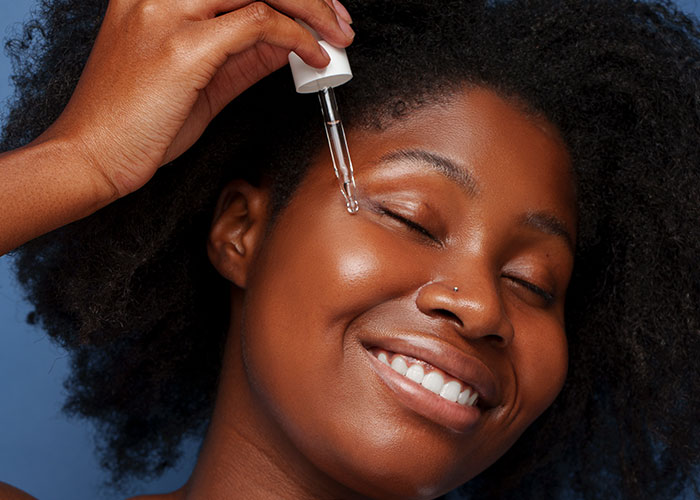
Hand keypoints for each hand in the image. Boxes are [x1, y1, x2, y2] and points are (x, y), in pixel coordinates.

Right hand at [43, 0, 353, 197]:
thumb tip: (290, 39)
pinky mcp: (181, 46)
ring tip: (337, 38)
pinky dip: (297, 37)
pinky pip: (257, 24)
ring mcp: (166, 12)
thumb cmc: (136, 122)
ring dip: (312, 10)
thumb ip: (244, 53)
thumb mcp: (200, 77)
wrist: (89, 155)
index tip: (320, 9)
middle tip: (340, 24)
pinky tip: (314, 57)